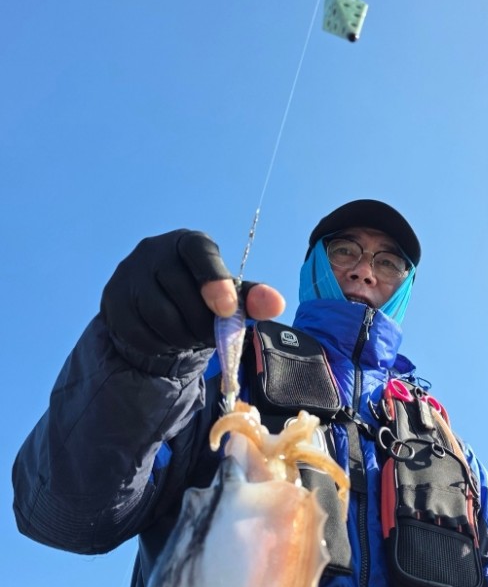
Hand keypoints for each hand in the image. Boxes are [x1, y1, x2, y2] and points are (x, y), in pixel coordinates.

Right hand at [101, 230, 284, 354]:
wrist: (154, 310)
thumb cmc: (199, 297)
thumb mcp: (228, 296)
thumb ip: (252, 299)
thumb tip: (277, 304)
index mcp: (188, 242)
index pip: (199, 251)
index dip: (214, 279)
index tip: (228, 309)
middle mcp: (153, 250)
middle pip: (180, 290)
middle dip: (202, 321)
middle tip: (212, 334)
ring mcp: (128, 274)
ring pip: (159, 314)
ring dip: (183, 336)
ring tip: (192, 336)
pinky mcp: (112, 301)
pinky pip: (140, 332)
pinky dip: (161, 345)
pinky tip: (169, 341)